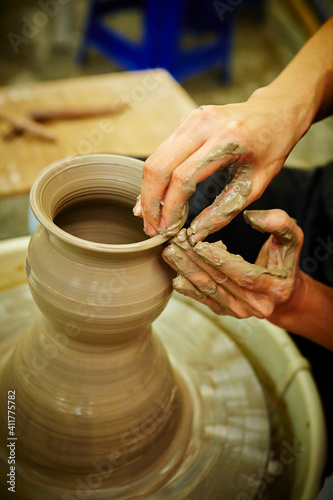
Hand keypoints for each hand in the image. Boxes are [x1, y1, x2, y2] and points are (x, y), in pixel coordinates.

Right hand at [135, 96, 302, 241]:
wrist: (275, 112)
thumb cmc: (271, 148)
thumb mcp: (256, 185)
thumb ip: (225, 211)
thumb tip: (195, 235)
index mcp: (227, 140)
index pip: (184, 177)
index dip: (171, 207)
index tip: (168, 229)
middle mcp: (204, 124)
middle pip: (160, 166)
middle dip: (151, 202)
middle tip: (152, 227)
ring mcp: (191, 119)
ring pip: (155, 158)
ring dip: (148, 191)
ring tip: (150, 217)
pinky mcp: (186, 121)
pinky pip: (162, 152)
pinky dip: (155, 177)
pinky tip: (156, 197)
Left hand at [162, 209, 303, 318]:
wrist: (282, 292)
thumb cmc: (284, 261)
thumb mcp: (291, 239)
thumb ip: (279, 224)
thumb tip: (252, 215)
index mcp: (275, 288)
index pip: (244, 275)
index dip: (221, 261)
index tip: (200, 245)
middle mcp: (257, 305)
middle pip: (220, 281)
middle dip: (195, 261)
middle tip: (176, 242)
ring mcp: (239, 311)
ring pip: (208, 289)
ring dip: (186, 271)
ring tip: (170, 253)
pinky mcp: (225, 312)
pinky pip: (204, 299)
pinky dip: (188, 288)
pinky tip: (174, 275)